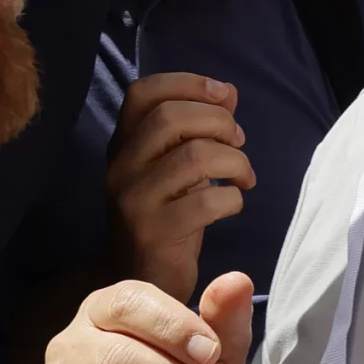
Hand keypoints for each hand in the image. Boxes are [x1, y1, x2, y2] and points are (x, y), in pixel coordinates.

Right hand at [105, 72, 253, 303]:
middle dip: (218, 121)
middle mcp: (120, 167)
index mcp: (123, 143)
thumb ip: (197, 127)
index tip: (223, 95)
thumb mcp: (176, 165)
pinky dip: (233, 198)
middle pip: (171, 118)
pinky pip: (206, 202)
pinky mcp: (154, 233)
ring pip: (194, 156)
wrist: (139, 280)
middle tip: (238, 140)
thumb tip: (227, 92)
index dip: (187, 83)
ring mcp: (134, 200)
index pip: (142, 92)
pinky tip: (232, 204)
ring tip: (243, 176)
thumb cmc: (167, 213)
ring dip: (235, 161)